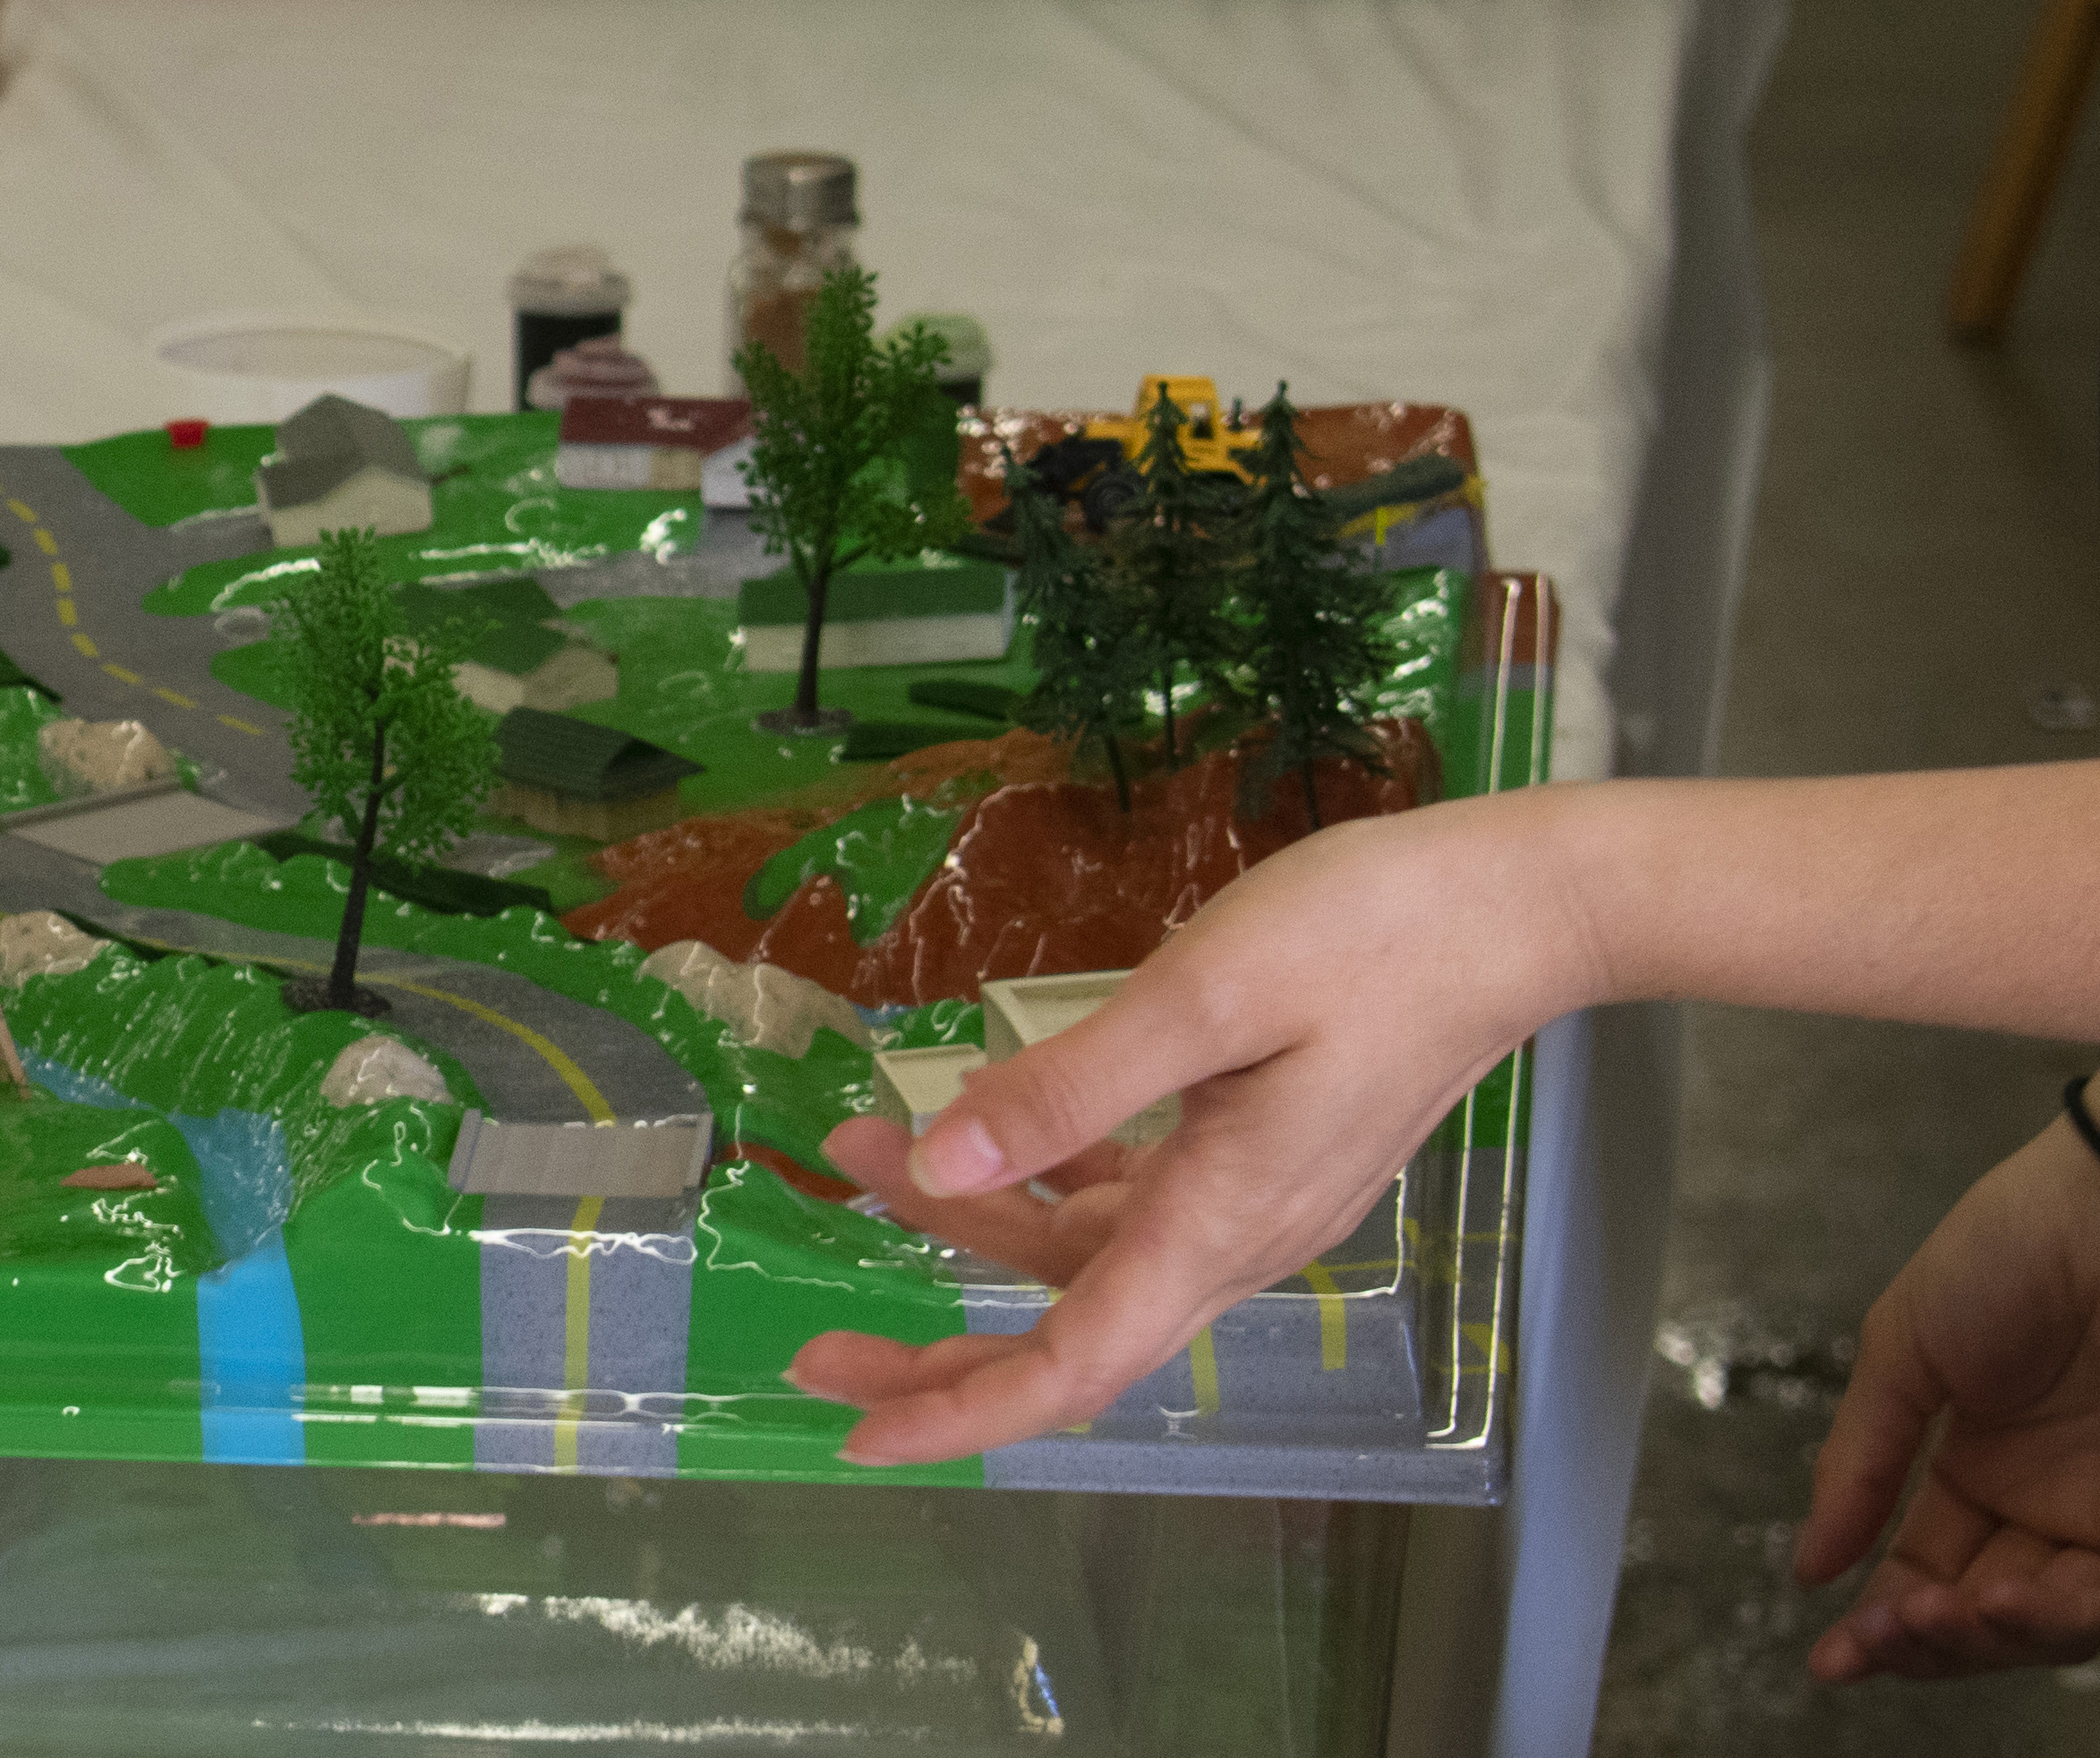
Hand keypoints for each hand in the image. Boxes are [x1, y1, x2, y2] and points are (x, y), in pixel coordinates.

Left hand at [784, 791, 1602, 1464]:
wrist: (1523, 907)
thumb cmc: (1372, 934)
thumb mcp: (1201, 995)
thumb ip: (1069, 1087)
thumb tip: (942, 1158)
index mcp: (1219, 1222)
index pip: (1073, 1364)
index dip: (961, 1410)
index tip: (858, 1435)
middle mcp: (1239, 1237)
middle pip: (1067, 1329)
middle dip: (939, 1347)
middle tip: (819, 1347)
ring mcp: (1259, 1199)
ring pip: (1091, 1253)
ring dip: (978, 1221)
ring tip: (869, 1149)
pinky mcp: (1269, 1151)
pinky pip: (1137, 1200)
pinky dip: (1055, 1177)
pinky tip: (1001, 1126)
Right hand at [1796, 1120, 2099, 1681]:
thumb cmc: (2014, 1247)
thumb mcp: (1901, 1347)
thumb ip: (1855, 1459)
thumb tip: (1811, 1561)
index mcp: (1978, 1466)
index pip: (1924, 1571)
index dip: (1882, 1624)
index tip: (1835, 1656)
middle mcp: (2043, 1504)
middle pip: (1979, 1615)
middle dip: (1924, 1643)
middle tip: (1877, 1640)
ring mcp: (2096, 1512)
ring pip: (2041, 1626)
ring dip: (1979, 1639)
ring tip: (1936, 1614)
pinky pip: (2098, 1600)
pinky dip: (2046, 1618)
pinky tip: (1997, 1597)